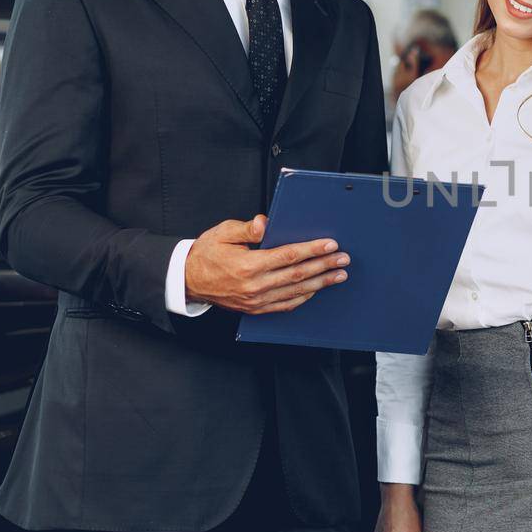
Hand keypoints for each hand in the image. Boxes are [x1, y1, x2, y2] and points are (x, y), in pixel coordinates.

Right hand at [183, 215, 349, 313]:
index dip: (312, 250)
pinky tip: (317, 289)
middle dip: (324, 266)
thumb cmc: (207, 253)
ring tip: (339, 275)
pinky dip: (304, 297)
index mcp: (248, 265)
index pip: (288, 256)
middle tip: (343, 259)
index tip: (330, 244)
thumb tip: (266, 222)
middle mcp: (255, 286)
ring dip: (321, 283)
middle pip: (298, 275)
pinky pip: (286, 305)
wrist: (188, 280)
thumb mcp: (223, 233)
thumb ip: (247, 228)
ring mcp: (256, 301)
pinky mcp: (256, 309)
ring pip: (296, 292)